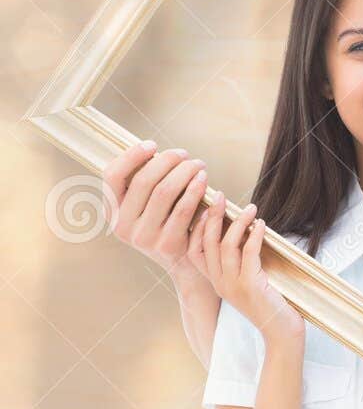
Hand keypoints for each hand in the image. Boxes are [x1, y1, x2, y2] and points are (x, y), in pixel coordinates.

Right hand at [102, 141, 208, 278]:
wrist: (184, 265)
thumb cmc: (169, 223)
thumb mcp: (149, 206)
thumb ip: (147, 183)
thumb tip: (154, 150)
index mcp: (113, 212)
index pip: (112, 176)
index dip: (131, 156)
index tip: (153, 144)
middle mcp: (123, 226)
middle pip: (143, 180)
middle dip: (167, 160)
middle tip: (185, 154)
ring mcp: (144, 238)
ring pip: (164, 192)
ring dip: (184, 172)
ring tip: (198, 165)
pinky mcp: (166, 245)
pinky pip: (182, 209)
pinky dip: (195, 190)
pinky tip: (204, 181)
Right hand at [189, 192, 303, 342]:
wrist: (281, 333)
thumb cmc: (270, 304)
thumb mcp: (249, 281)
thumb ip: (241, 261)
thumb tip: (243, 228)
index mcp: (215, 282)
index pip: (194, 251)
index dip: (198, 227)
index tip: (208, 207)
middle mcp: (219, 283)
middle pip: (208, 243)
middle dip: (214, 216)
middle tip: (221, 196)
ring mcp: (233, 286)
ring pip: (227, 245)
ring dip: (239, 222)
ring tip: (251, 209)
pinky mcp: (250, 286)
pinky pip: (249, 253)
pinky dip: (255, 235)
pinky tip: (262, 225)